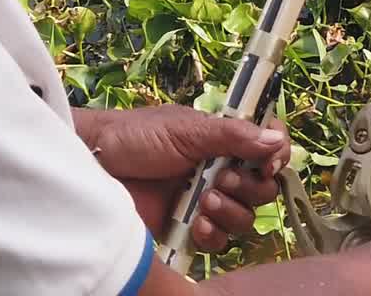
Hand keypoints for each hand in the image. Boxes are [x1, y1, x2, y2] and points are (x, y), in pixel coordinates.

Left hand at [75, 105, 290, 251]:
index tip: (268, 164)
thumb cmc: (136, 136)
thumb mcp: (187, 129)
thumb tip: (277, 140)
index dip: (276, 157)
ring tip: (205, 202)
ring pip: (245, 217)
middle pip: (263, 189)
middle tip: (222, 178)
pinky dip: (214, 235)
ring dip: (232, 211)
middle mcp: (220, 171)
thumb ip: (233, 135)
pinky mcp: (187, 229)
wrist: (93, 166)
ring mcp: (205, 202)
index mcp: (224, 141)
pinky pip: (219, 241)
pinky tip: (196, 225)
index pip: (268, 148)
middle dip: (250, 187)